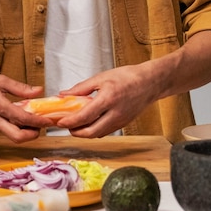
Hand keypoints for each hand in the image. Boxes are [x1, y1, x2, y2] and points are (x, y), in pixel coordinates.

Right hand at [0, 35, 50, 142]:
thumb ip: (19, 87)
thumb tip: (38, 91)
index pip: (23, 118)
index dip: (39, 122)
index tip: (50, 120)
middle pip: (17, 137)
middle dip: (33, 135)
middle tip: (42, 126)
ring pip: (11, 135)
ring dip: (25, 131)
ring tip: (33, 120)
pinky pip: (5, 130)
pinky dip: (15, 127)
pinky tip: (20, 117)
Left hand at [55, 31, 210, 136]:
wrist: (151, 82)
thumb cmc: (127, 77)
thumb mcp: (101, 78)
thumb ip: (81, 88)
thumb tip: (63, 95)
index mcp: (108, 99)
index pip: (85, 116)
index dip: (69, 122)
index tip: (58, 122)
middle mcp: (115, 113)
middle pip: (91, 132)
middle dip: (75, 132)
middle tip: (65, 125)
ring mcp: (121, 121)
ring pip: (98, 134)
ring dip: (84, 132)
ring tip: (74, 124)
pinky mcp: (124, 124)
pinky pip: (106, 131)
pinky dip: (94, 130)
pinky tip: (88, 123)